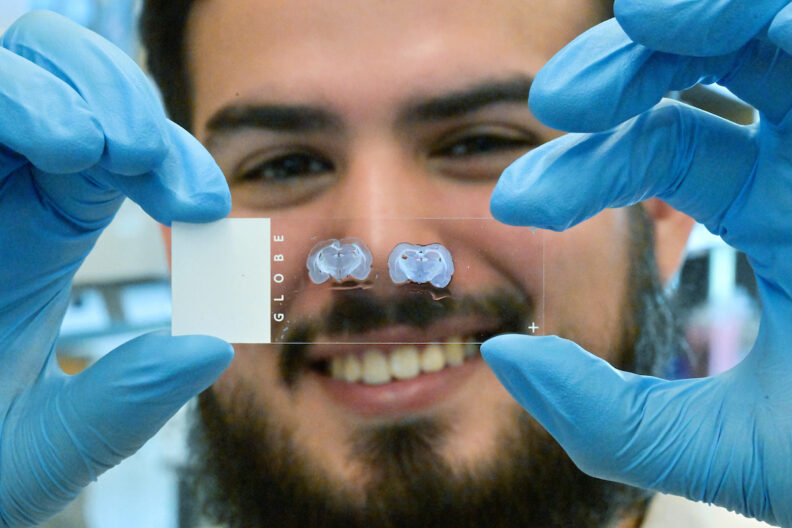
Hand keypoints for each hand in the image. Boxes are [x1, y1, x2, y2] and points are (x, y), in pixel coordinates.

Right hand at [0, 11, 232, 526]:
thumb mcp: (51, 443)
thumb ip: (127, 403)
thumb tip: (214, 349)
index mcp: (45, 232)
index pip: (126, 154)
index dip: (175, 160)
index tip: (205, 207)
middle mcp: (1, 191)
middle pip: (72, 86)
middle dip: (120, 100)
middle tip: (145, 156)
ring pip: (14, 69)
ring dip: (68, 86)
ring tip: (100, 146)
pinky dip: (11, 94)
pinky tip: (57, 141)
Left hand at [482, 1, 791, 525]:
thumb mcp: (732, 447)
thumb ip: (613, 416)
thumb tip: (506, 359)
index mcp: (775, 209)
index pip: (663, 150)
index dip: (582, 166)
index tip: (514, 203)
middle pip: (708, 64)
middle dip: (626, 66)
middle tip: (555, 100)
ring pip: (776, 21)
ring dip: (702, 8)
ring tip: (640, 14)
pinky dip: (775, 10)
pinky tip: (700, 17)